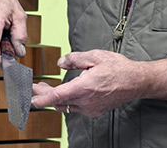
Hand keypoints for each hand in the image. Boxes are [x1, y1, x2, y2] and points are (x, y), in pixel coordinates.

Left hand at [31, 50, 166, 116]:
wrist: (136, 81)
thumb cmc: (118, 67)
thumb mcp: (95, 56)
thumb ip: (75, 59)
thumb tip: (60, 63)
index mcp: (85, 87)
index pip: (58, 96)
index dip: (42, 99)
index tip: (30, 100)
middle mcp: (86, 101)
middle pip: (59, 102)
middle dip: (44, 95)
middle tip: (35, 86)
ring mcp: (91, 108)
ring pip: (66, 106)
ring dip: (55, 98)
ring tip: (46, 88)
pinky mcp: (95, 111)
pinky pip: (76, 107)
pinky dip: (67, 101)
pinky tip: (65, 92)